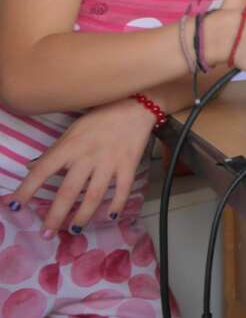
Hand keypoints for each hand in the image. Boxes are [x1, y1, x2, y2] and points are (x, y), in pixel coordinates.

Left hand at [2, 98, 152, 233]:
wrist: (136, 107)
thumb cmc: (100, 118)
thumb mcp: (73, 130)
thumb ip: (54, 151)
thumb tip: (32, 167)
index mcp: (71, 146)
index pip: (43, 170)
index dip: (27, 188)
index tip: (15, 205)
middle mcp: (88, 156)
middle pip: (69, 190)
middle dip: (56, 214)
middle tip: (47, 233)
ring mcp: (110, 162)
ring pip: (95, 195)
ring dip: (83, 215)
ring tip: (74, 230)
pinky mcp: (129, 165)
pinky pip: (123, 189)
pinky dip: (117, 204)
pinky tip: (110, 217)